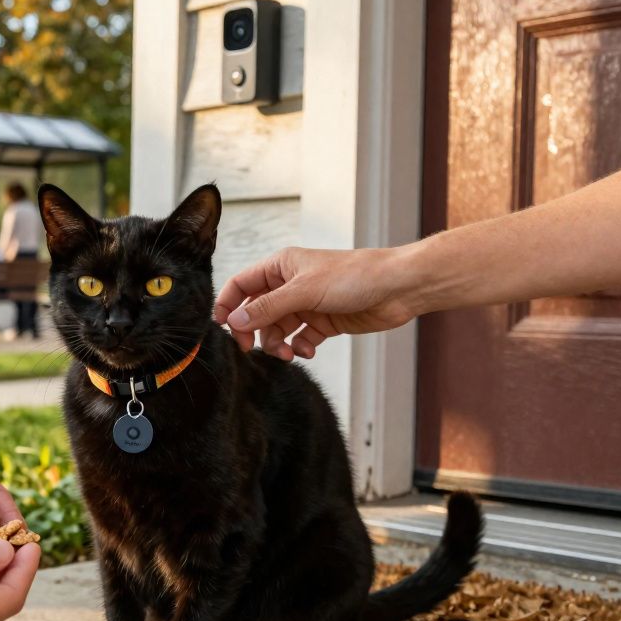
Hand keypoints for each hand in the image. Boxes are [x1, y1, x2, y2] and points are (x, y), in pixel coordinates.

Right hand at [213, 246, 420, 360]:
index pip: (242, 284)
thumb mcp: (305, 291)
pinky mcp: (323, 322)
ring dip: (277, 344)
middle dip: (253, 331)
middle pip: (256, 311)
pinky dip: (299, 347)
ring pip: (277, 329)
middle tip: (250, 349)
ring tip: (287, 354)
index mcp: (281, 266)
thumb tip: (235, 321)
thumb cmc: (355, 276)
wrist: (398, 288)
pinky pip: (299, 338)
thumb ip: (268, 308)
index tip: (222, 328)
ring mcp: (306, 304)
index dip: (228, 304)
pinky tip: (308, 351)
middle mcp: (290, 284)